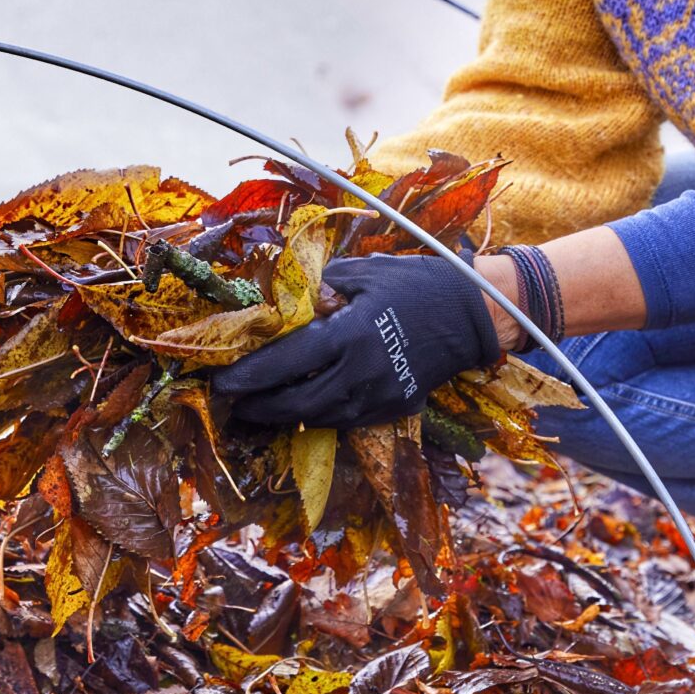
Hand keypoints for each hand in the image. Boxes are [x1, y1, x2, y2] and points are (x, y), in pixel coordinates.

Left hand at [210, 254, 501, 427]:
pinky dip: (319, 416)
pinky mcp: (395, 408)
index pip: (288, 362)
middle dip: (260, 406)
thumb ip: (320, 287)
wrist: (473, 314)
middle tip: (233, 402)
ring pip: (321, 418)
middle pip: (298, 403)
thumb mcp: (363, 273)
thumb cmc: (415, 284)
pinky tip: (300, 408)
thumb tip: (282, 300)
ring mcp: (381, 395)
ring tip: (257, 408)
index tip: (222, 382)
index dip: (251, 375)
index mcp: (352, 334)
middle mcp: (364, 372)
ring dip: (285, 416)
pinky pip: (347, 420)